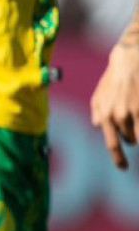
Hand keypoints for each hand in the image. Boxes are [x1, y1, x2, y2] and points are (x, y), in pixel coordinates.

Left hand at [90, 43, 138, 169]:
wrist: (129, 61)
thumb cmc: (114, 79)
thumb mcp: (99, 94)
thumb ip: (97, 111)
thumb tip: (97, 125)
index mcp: (104, 115)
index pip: (113, 144)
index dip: (119, 159)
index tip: (123, 168)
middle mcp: (119, 116)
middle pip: (129, 140)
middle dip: (131, 137)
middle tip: (132, 125)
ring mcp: (134, 113)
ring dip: (138, 131)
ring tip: (135, 114)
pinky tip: (138, 116)